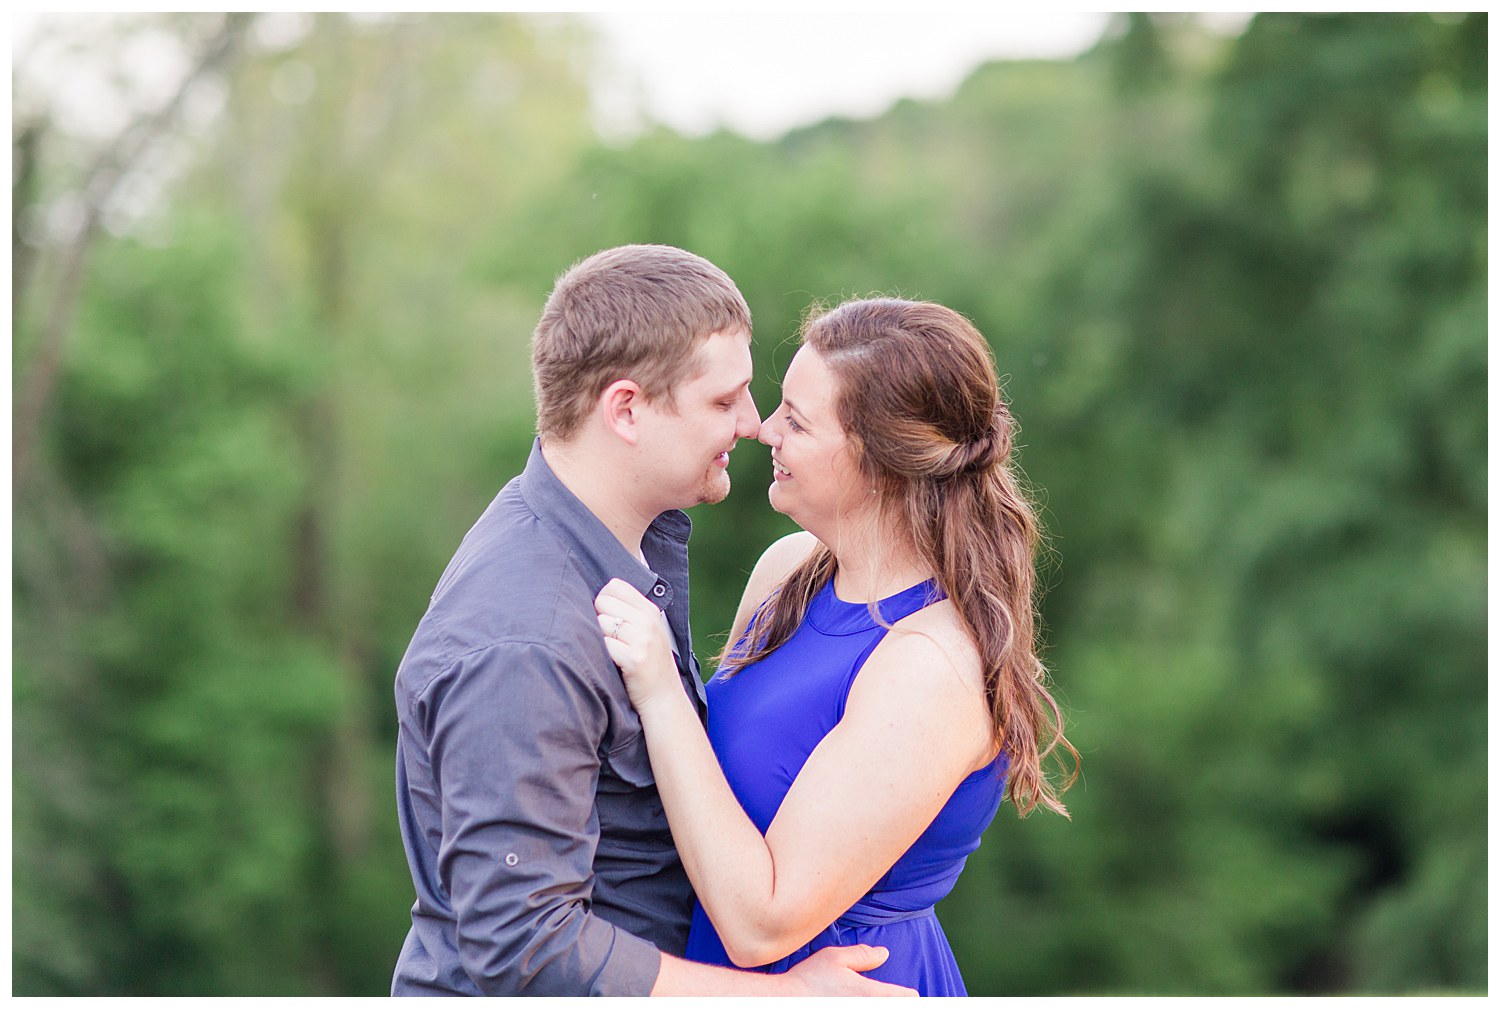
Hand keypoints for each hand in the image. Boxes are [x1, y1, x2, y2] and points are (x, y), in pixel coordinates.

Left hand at [595, 578, 680, 711]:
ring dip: (598, 637)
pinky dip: (601, 654)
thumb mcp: (648, 631)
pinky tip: (612, 662)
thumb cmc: (649, 664)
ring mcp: (643, 639)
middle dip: (598, 617)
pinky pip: (603, 644)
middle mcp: (648, 621)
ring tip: (611, 651)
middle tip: (608, 638)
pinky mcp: (634, 658)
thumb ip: (630, 612)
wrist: (663, 698)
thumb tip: (598, 598)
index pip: (615, 586)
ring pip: (600, 622)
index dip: (604, 599)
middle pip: (603, 601)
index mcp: (650, 611)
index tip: (607, 616)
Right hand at [782, 945, 916, 996]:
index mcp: (869, 993)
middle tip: (892, 998)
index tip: (907, 994)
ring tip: (872, 1000)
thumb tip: (884, 954)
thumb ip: (862, 955)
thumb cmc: (809, 980)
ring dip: (883, 1007)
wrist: (786, 1002)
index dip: (907, 995)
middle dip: (896, 1002)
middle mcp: (867, 1008)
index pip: (907, 997)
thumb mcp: (834, 958)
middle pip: (899, 1008)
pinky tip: (851, 1004)